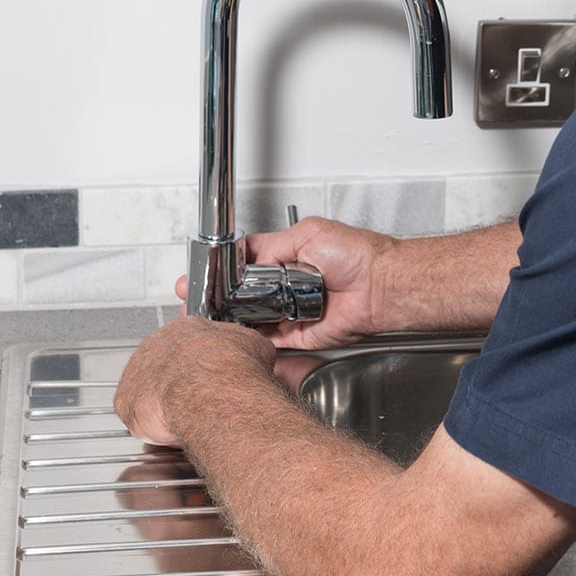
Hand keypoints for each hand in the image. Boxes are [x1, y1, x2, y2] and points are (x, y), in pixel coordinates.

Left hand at [114, 315, 275, 445]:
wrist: (212, 396)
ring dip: (164, 402)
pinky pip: (137, 415)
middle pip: (166, 364)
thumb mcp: (254, 346)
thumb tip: (251, 355)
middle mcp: (157, 344)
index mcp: (187, 328)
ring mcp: (137, 371)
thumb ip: (242, 348)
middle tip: (199, 398)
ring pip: (150, 388)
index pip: (190, 342)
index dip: (202, 361)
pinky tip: (170, 428)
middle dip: (182, 382)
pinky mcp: (126, 401)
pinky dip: (152, 425)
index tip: (211, 373)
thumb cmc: (233, 372)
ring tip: (186, 416)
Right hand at [175, 217, 397, 350]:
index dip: (221, 270)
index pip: (245, 264)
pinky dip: (253, 338)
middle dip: (218, 297)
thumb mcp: (307, 235)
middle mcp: (288, 286)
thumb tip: (245, 256)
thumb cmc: (359, 255)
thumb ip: (271, 247)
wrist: (382, 286)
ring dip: (230, 319)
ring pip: (253, 319)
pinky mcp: (301, 335)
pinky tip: (232, 333)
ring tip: (204, 316)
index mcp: (288, 258)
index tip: (200, 273)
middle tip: (193, 298)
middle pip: (244, 295)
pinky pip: (272, 340)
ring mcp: (293, 311)